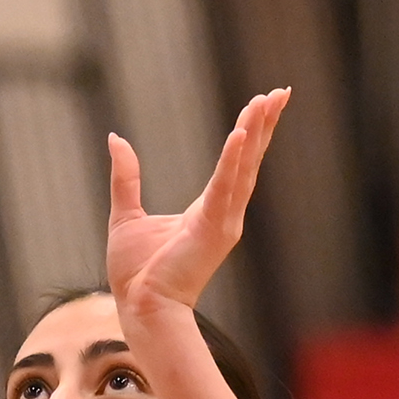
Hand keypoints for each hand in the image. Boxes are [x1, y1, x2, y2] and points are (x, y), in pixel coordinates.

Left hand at [104, 90, 287, 329]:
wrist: (140, 306)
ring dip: (256, 133)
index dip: (250, 132)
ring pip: (243, 168)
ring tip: (268, 101)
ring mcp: (222, 222)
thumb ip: (127, 176)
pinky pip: (224, 188)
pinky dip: (233, 161)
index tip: (262, 102)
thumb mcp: (126, 214)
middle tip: (282, 92)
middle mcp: (224, 213)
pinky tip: (241, 133)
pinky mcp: (213, 230)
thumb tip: (116, 139)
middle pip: (249, 160)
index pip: (235, 163)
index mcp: (208, 209)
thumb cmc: (137, 272)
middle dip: (265, 124)